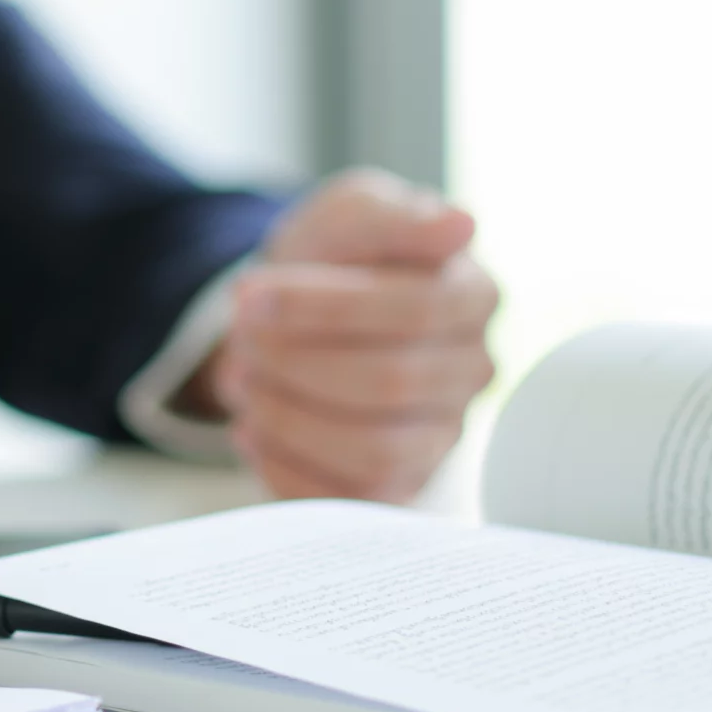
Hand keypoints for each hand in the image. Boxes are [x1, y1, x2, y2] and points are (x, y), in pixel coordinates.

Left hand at [190, 169, 498, 502]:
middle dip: (293, 361)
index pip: (414, 310)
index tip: (249, 293)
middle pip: (389, 383)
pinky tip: (252, 428)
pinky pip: (348, 499)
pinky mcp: (399, 485)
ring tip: (242, 380)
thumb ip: (393, 216)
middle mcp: (470, 371)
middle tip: (239, 337)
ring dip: (287, 416)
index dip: (322, 307)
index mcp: (472, 296)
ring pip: (373, 450)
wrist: (294, 311)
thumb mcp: (350, 212)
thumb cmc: (335, 257)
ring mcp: (440, 435)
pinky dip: (285, 465)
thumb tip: (459, 224)